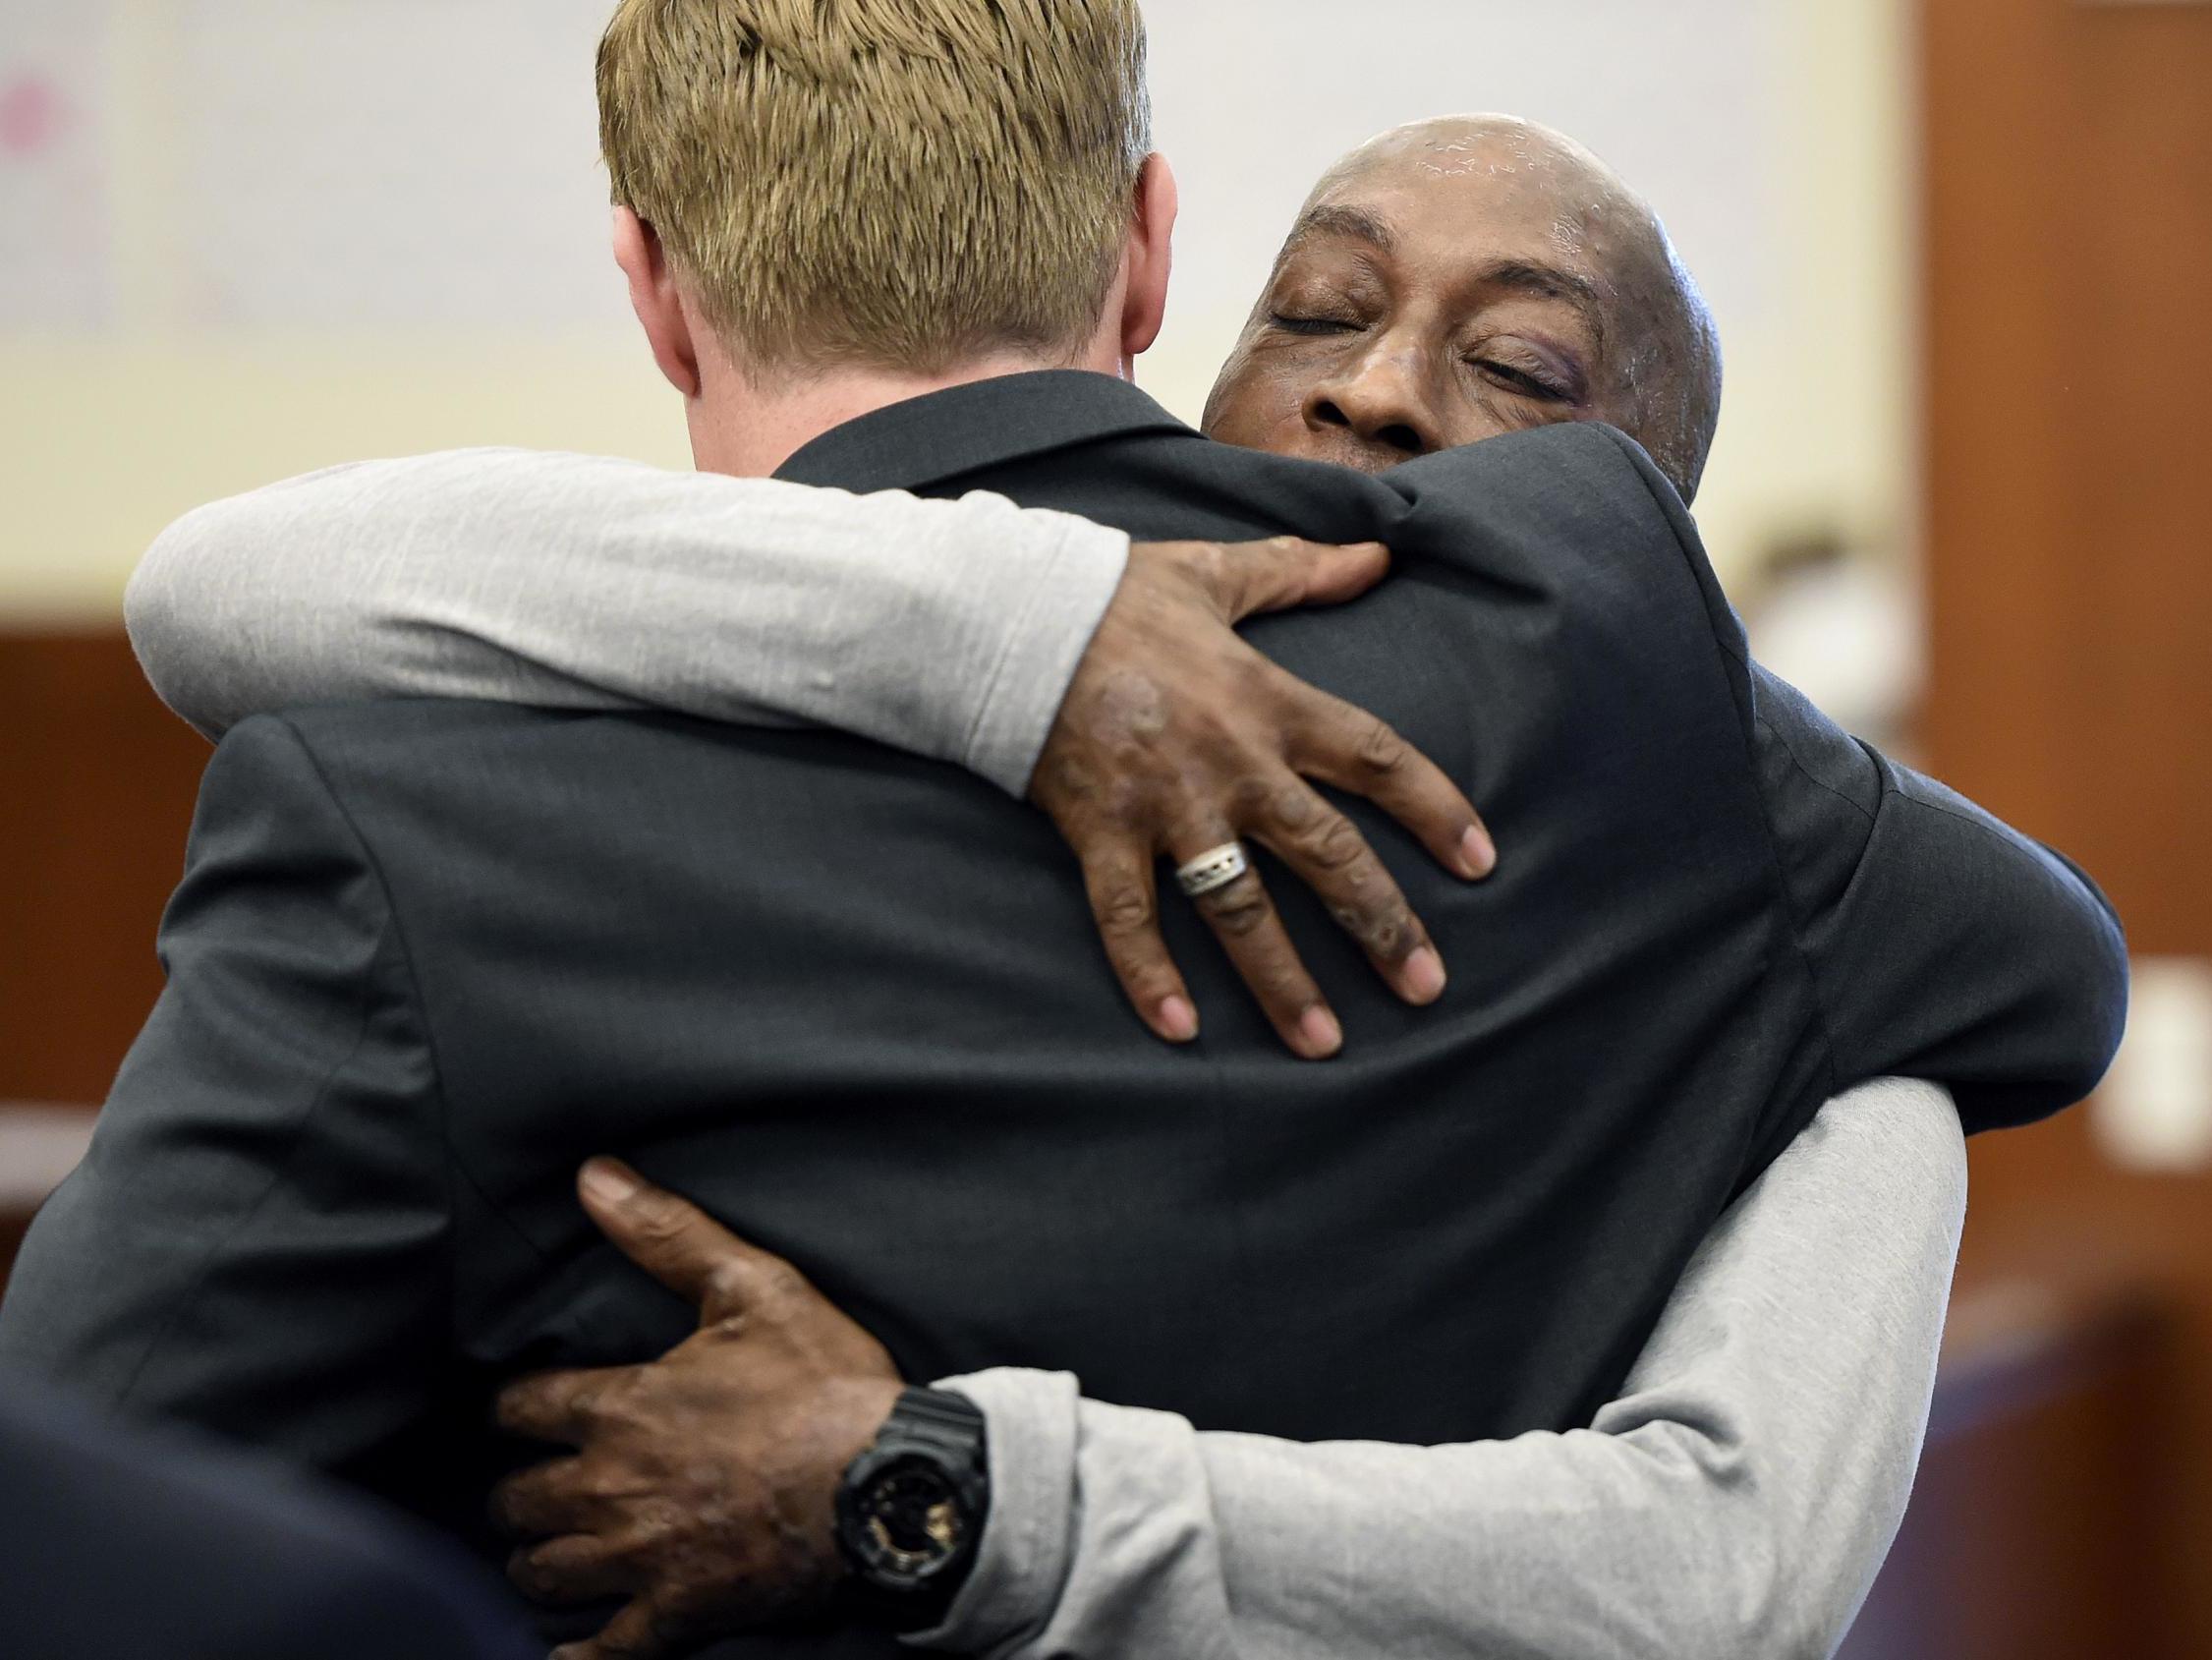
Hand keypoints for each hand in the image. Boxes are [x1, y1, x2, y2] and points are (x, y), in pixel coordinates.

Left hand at [492, 1160, 904, 1659]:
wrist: (885, 1482)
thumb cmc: (823, 1382)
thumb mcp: (754, 1287)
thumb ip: (667, 1233)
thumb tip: (592, 1176)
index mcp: (620, 1408)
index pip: (521, 1409)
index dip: (515, 1407)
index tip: (522, 1409)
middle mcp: (609, 1488)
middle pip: (518, 1498)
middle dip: (521, 1488)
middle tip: (536, 1483)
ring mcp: (640, 1558)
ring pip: (543, 1571)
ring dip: (539, 1558)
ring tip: (551, 1548)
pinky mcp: (677, 1612)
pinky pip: (602, 1651)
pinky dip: (575, 1656)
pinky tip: (562, 1656)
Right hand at [1031, 536, 1494, 1059]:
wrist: (1006, 615)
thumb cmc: (1113, 594)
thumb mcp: (1215, 572)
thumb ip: (1300, 571)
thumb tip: (1380, 552)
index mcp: (1267, 700)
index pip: (1374, 758)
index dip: (1434, 809)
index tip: (1480, 862)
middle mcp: (1230, 762)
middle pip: (1326, 852)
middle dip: (1380, 922)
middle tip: (1426, 986)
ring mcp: (1164, 804)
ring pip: (1238, 905)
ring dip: (1283, 978)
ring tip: (1325, 1044)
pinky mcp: (1100, 831)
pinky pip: (1128, 916)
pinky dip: (1148, 973)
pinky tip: (1180, 1032)